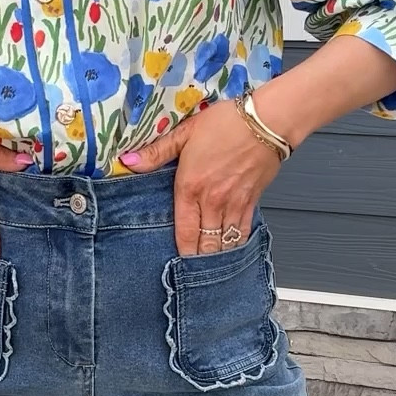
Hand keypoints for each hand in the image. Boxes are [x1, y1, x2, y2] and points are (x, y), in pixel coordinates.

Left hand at [119, 100, 282, 254]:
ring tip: (209, 269)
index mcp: (191, 186)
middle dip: (198, 260)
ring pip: (224, 242)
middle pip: (205, 243)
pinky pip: (243, 232)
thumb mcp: (185, 132)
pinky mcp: (252, 201)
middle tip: (191, 274)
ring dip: (216, 257)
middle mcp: (212, 201)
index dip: (181, 251)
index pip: (184, 230)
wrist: (266, 121)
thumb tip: (129, 162)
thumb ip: (157, 152)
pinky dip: (236, 245)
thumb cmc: (227, 123)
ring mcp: (234, 204)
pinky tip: (230, 251)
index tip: (176, 263)